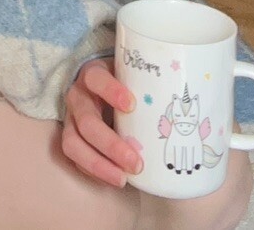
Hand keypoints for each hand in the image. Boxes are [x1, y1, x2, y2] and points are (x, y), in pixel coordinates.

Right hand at [61, 58, 143, 188]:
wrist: (99, 86)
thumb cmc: (122, 82)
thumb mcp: (130, 75)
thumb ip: (146, 82)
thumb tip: (183, 98)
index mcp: (92, 75)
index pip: (96, 79)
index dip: (111, 91)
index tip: (132, 105)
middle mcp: (77, 96)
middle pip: (87, 121)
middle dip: (110, 145)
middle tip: (136, 163)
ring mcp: (71, 118)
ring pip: (73, 143)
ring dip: (99, 164)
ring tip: (123, 179)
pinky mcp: (70, 138)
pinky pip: (76, 159)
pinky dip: (94, 171)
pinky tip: (115, 178)